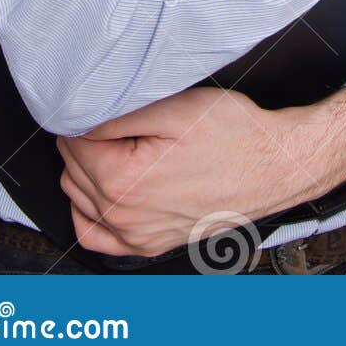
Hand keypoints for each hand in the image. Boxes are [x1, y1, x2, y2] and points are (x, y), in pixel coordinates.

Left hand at [55, 84, 345, 257]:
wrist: (273, 165)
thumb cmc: (234, 134)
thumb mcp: (174, 106)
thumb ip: (118, 113)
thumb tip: (79, 115)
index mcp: (123, 181)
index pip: (71, 142)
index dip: (82, 114)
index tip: (98, 100)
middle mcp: (124, 217)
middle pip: (71, 170)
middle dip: (82, 141)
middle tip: (111, 117)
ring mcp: (137, 236)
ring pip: (79, 200)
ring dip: (86, 171)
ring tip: (114, 144)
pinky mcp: (150, 244)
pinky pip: (96, 236)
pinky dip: (91, 211)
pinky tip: (104, 189)